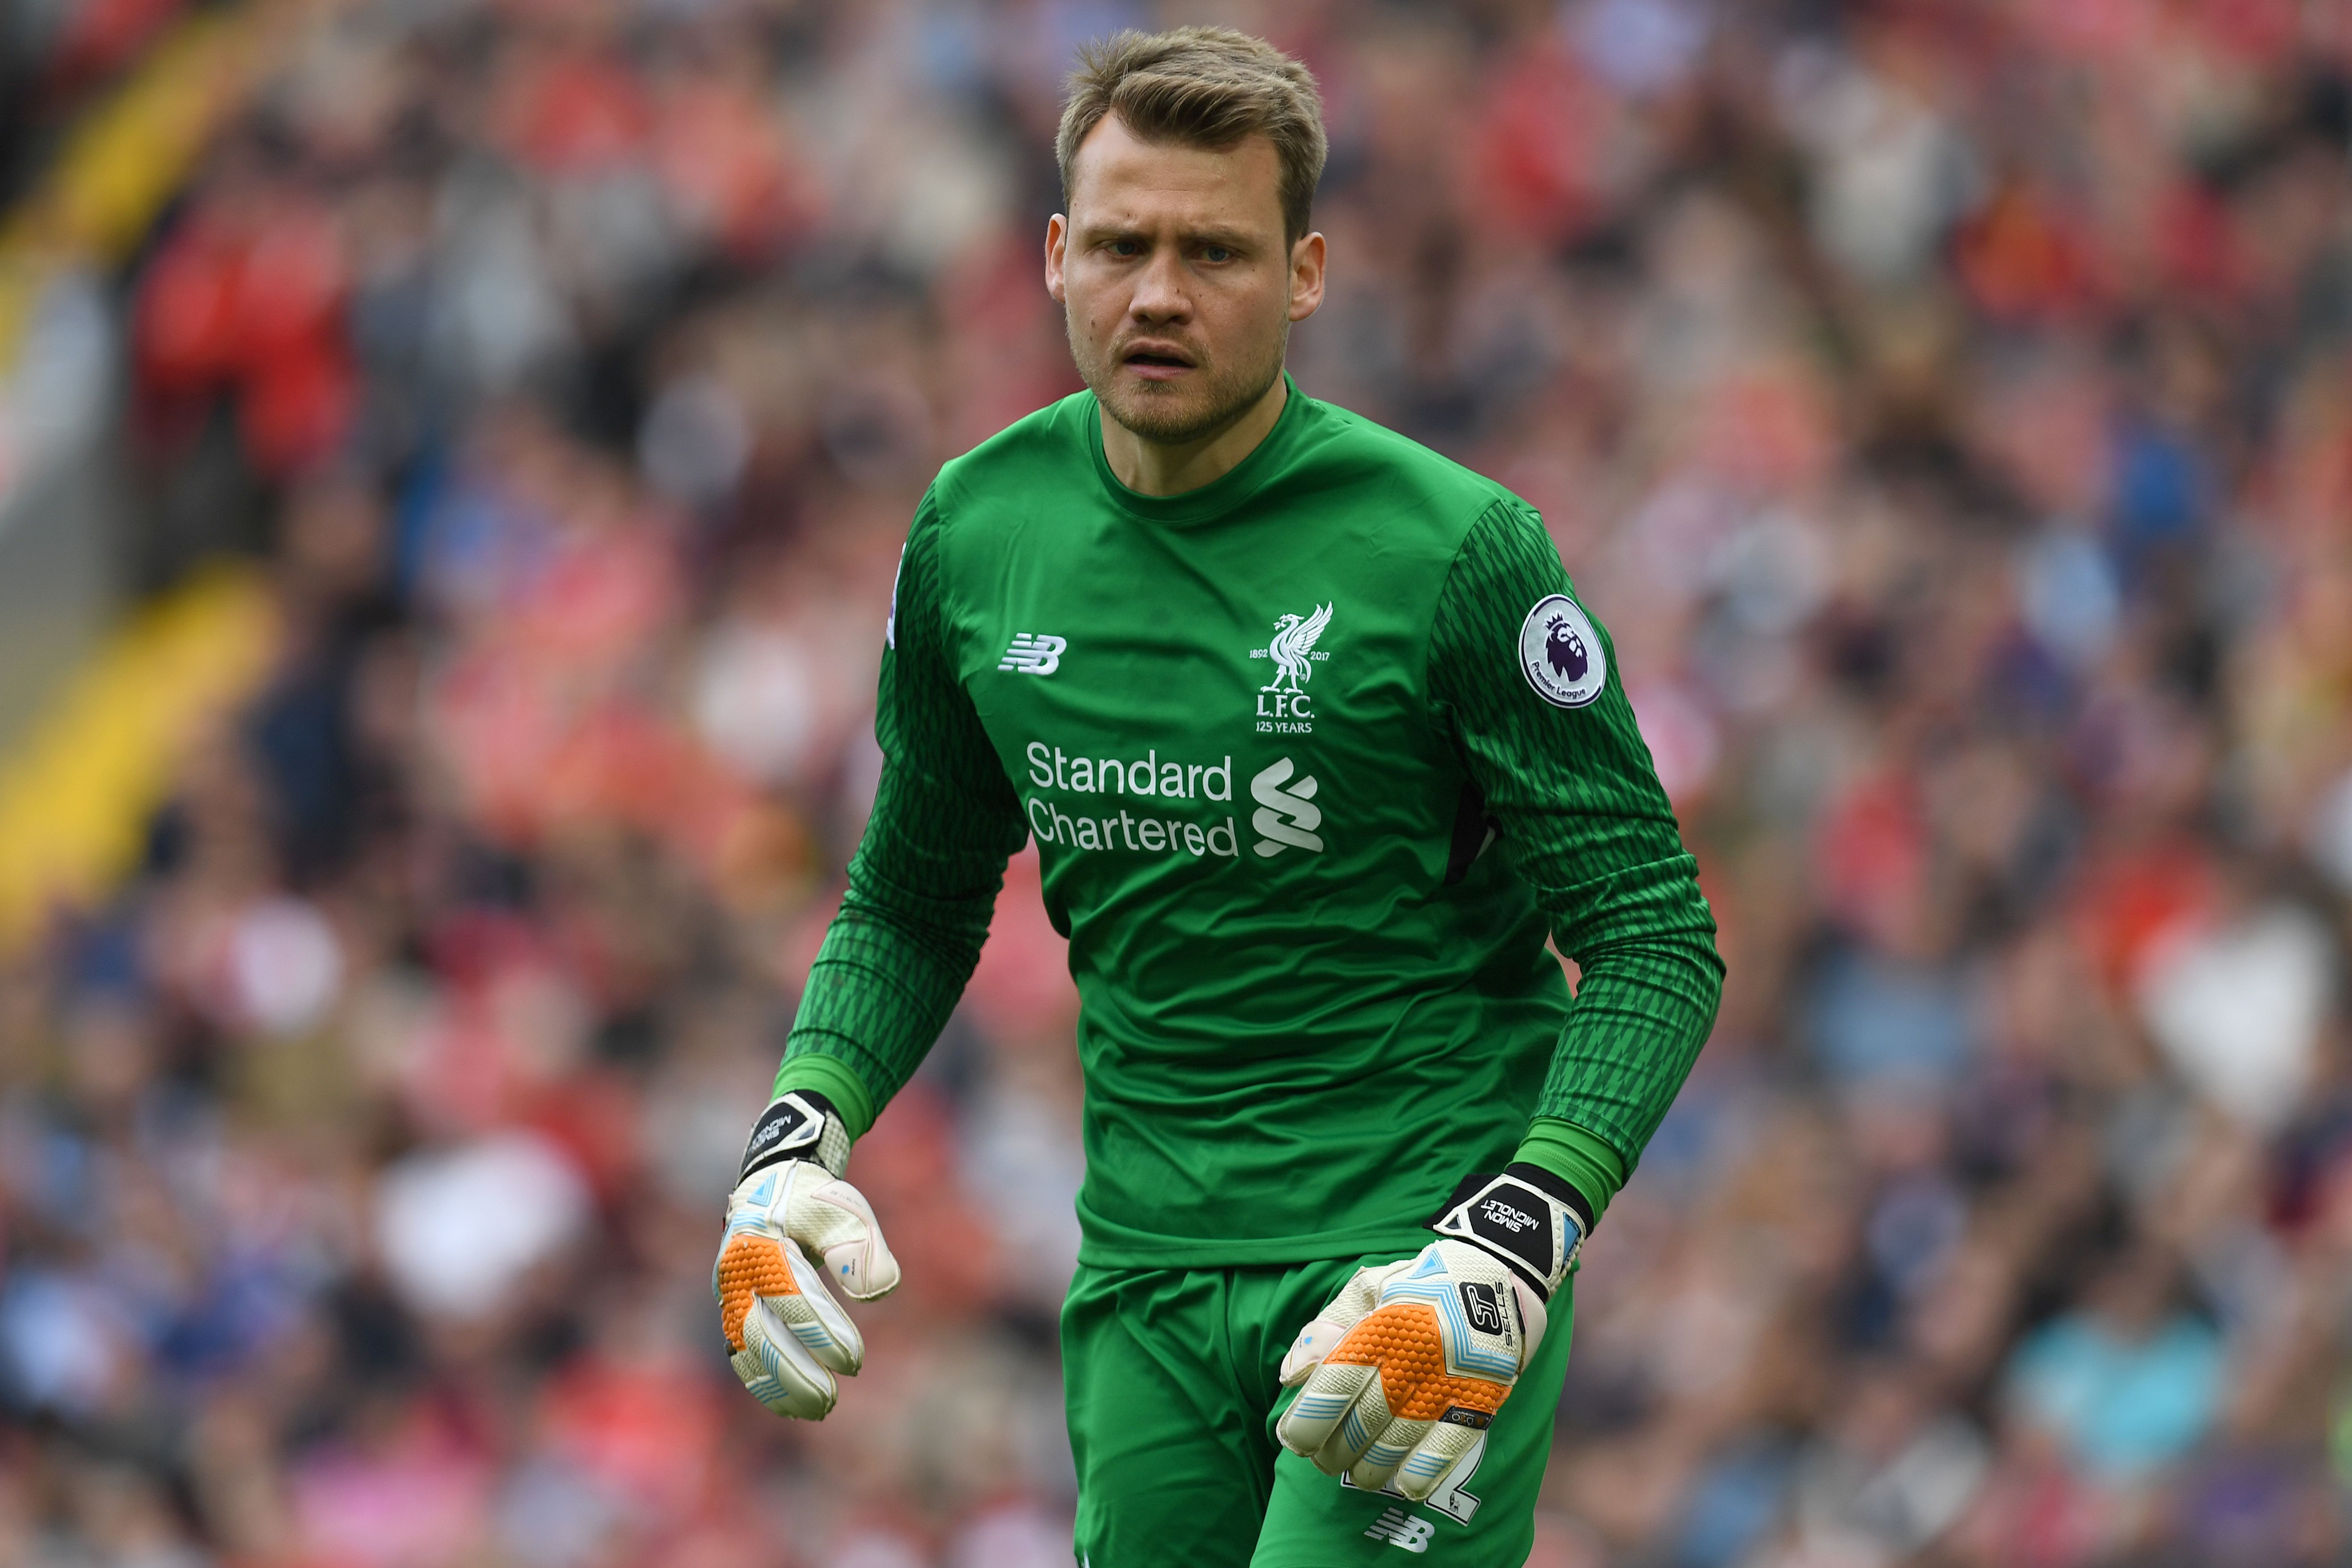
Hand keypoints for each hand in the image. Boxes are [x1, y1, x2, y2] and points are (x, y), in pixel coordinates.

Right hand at [713, 1090, 899, 1418]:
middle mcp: (737, 1273)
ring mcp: (729, 1295)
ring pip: (747, 1351)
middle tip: (832, 1399)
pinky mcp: (733, 1312)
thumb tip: (877, 1293)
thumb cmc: (814, 1201)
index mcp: (761, 1242)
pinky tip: (794, 1407)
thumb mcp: (843, 1210)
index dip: (822, 1333)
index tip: (855, 1361)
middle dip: (795, 1372)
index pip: (792, 1297)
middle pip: (760, 1334)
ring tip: (820, 1410)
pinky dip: (765, 1383)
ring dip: (780, 1386)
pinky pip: (743, 1354)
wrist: (773, 1187)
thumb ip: (860, 1248)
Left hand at [1275, 1167, 1584, 1499]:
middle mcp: (1413, 1356)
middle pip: (1364, 1420)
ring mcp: (1449, 1380)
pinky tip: (1405, 1485)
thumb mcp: (1369, 1287)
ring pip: (1401, 1439)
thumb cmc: (1421, 1284)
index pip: (1336, 1383)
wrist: (1499, 1274)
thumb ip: (1328, 1326)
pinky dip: (1425, 1470)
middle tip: (1325, 1460)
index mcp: (1381, 1326)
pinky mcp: (1481, 1397)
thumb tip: (1292, 1376)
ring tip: (1359, 1474)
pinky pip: (1450, 1444)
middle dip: (1337, 1450)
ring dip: (1373, 1467)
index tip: (1293, 1440)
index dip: (1310, 1419)